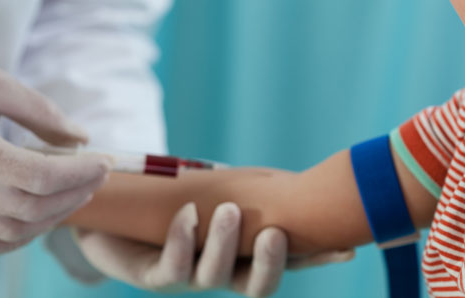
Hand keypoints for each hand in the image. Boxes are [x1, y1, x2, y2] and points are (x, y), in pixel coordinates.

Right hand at [0, 60, 111, 256]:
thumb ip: (43, 113)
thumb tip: (82, 139)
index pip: (41, 177)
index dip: (81, 172)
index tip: (105, 161)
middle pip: (33, 208)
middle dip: (76, 193)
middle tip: (98, 176)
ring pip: (14, 233)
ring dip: (55, 217)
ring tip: (77, 192)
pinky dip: (23, 235)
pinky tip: (42, 213)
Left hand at [75, 202, 354, 296]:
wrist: (118, 218)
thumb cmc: (179, 200)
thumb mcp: (218, 190)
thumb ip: (251, 191)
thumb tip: (294, 178)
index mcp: (246, 254)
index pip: (289, 260)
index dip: (317, 259)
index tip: (347, 249)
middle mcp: (224, 271)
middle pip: (257, 286)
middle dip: (269, 265)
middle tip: (275, 233)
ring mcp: (191, 276)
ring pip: (214, 277)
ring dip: (223, 243)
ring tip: (227, 209)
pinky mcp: (155, 276)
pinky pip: (173, 267)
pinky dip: (184, 240)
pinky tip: (188, 214)